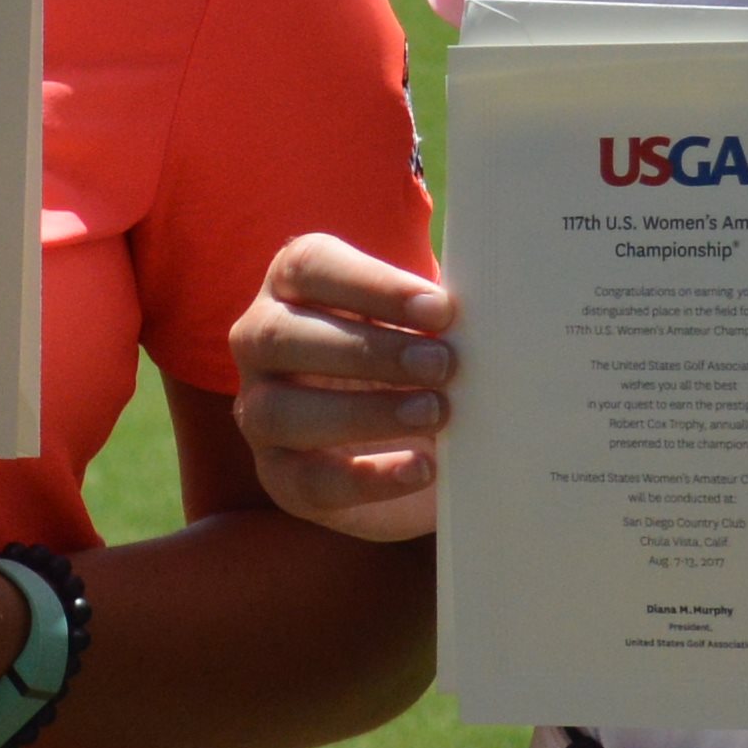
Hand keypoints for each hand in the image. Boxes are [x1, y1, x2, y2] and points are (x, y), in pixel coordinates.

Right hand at [229, 235, 455, 540]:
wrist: (419, 442)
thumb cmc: (419, 362)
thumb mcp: (427, 327)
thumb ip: (442, 316)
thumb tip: (489, 311)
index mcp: (292, 286)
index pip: (309, 268)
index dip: (371, 286)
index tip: (440, 310)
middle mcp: (260, 342)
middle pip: (280, 336)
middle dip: (367, 351)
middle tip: (442, 364)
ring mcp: (259, 411)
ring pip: (278, 411)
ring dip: (362, 412)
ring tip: (434, 413)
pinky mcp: (280, 474)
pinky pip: (308, 480)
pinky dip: (368, 478)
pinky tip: (423, 468)